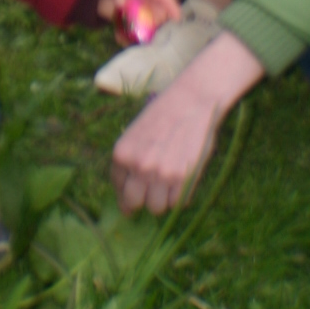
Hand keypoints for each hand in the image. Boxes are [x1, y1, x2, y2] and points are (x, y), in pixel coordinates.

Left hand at [111, 32, 263, 214]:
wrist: (191, 100)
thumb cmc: (163, 113)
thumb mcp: (135, 134)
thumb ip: (130, 160)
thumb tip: (130, 188)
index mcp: (121, 154)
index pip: (118, 187)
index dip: (125, 194)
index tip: (131, 198)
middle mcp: (138, 167)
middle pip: (133, 203)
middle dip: (140, 203)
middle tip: (149, 199)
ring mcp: (161, 175)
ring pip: (157, 207)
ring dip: (162, 201)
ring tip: (169, 186)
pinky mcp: (183, 179)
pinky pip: (178, 202)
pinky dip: (180, 196)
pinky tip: (182, 180)